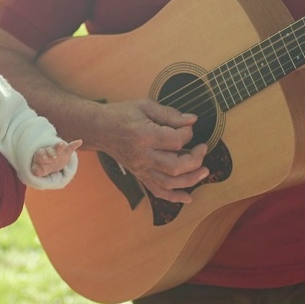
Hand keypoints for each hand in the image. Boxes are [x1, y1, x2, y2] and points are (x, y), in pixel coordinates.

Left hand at [30, 139, 82, 177]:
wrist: (50, 161)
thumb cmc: (43, 165)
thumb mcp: (39, 169)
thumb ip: (37, 170)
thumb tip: (36, 172)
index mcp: (42, 154)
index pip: (42, 154)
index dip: (43, 156)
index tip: (43, 159)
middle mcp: (50, 151)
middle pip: (51, 150)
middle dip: (52, 153)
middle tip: (54, 158)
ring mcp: (58, 150)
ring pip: (59, 147)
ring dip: (60, 146)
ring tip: (62, 144)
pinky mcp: (66, 152)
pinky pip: (70, 147)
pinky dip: (74, 144)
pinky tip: (80, 141)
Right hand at [89, 99, 206, 203]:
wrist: (100, 129)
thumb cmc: (122, 114)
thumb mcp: (145, 106)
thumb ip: (170, 114)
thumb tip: (192, 120)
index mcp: (145, 136)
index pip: (176, 141)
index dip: (188, 133)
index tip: (188, 126)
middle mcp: (143, 156)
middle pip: (176, 166)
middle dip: (196, 159)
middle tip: (203, 148)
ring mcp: (141, 169)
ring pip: (170, 182)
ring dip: (191, 179)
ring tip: (204, 171)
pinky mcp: (140, 175)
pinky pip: (157, 191)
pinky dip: (174, 197)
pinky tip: (188, 197)